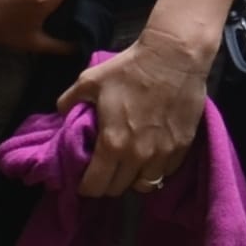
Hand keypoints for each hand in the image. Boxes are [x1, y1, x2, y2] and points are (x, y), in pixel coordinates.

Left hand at [65, 27, 212, 199]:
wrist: (174, 56)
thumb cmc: (130, 68)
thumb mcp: (89, 80)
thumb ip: (70, 101)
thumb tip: (62, 114)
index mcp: (112, 144)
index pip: (95, 186)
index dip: (85, 186)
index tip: (84, 179)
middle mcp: (138, 156)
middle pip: (118, 189)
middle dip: (107, 183)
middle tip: (104, 170)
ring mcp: (163, 154)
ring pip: (145, 185)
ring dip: (133, 179)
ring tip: (128, 166)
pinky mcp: (182, 147)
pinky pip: (166, 171)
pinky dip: (156, 168)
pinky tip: (151, 156)